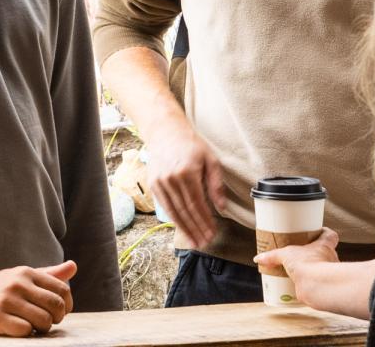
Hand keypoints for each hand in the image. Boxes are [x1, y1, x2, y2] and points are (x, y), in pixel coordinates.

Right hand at [0, 261, 76, 335]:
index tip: (58, 313)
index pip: (62, 290)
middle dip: (56, 319)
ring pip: (43, 320)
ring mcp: (5, 300)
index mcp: (26, 273)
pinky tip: (17, 330)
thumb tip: (73, 266)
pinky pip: (24, 331)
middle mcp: (17, 284)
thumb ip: (48, 275)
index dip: (66, 305)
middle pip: (56, 306)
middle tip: (45, 322)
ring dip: (41, 329)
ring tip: (32, 327)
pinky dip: (25, 334)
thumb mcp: (21, 278)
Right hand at [145, 121, 226, 249]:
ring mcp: (160, 183)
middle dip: (197, 229)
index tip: (213, 233)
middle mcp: (171, 179)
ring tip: (194, 242)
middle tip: (205, 243)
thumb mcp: (210, 159)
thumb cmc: (191, 145)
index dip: (205, 221)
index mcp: (187, 172)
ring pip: (174, 212)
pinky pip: (165, 206)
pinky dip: (174, 219)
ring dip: (185, 229)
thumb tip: (221, 207)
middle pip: (186, 211)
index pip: (198, 204)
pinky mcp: (153, 185)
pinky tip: (182, 228)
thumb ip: (216, 183)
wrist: (165, 132)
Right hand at [256, 228, 341, 310]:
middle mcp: (329, 258)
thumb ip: (273, 256)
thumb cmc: (308, 264)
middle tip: (299, 255)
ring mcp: (326, 273)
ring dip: (311, 271)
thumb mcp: (286, 254)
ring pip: (321, 269)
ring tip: (296, 272)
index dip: (324, 233)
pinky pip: (315, 284)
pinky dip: (307, 285)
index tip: (317, 232)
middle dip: (313, 254)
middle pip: (325, 252)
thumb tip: (258, 258)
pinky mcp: (322, 286)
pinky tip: (297, 286)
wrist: (316, 286)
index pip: (330, 236)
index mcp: (324, 246)